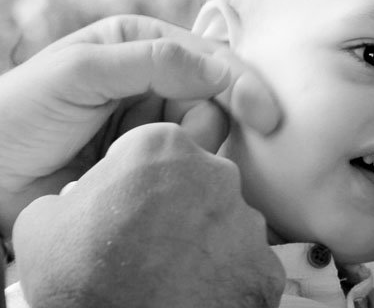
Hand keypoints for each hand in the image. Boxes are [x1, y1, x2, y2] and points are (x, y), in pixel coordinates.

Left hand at [0, 14, 282, 235]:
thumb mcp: (79, 72)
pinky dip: (180, 168)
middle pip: (217, 94)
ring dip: (188, 146)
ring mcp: (152, 120)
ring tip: (138, 156)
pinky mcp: (149, 159)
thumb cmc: (20, 114)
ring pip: (206, 131)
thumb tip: (222, 68)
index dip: (242, 83)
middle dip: (213, 117)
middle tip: (188, 141)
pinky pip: (188, 161)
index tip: (265, 116)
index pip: (208, 55)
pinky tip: (151, 172)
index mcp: (139, 42)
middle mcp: (153, 77)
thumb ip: (151, 61)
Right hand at [12, 124, 285, 307]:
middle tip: (145, 239)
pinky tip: (194, 289)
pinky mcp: (266, 263)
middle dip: (175, 202)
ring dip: (202, 237)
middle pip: (196, 178)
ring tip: (168, 269)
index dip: (134, 175)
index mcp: (163, 148)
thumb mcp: (44, 224)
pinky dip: (225, 273)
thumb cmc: (82, 281)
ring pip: (224, 219)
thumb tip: (79, 201)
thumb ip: (72, 194)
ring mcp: (247, 219)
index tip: (122, 202)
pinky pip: (245, 260)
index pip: (153, 147)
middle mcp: (217, 172)